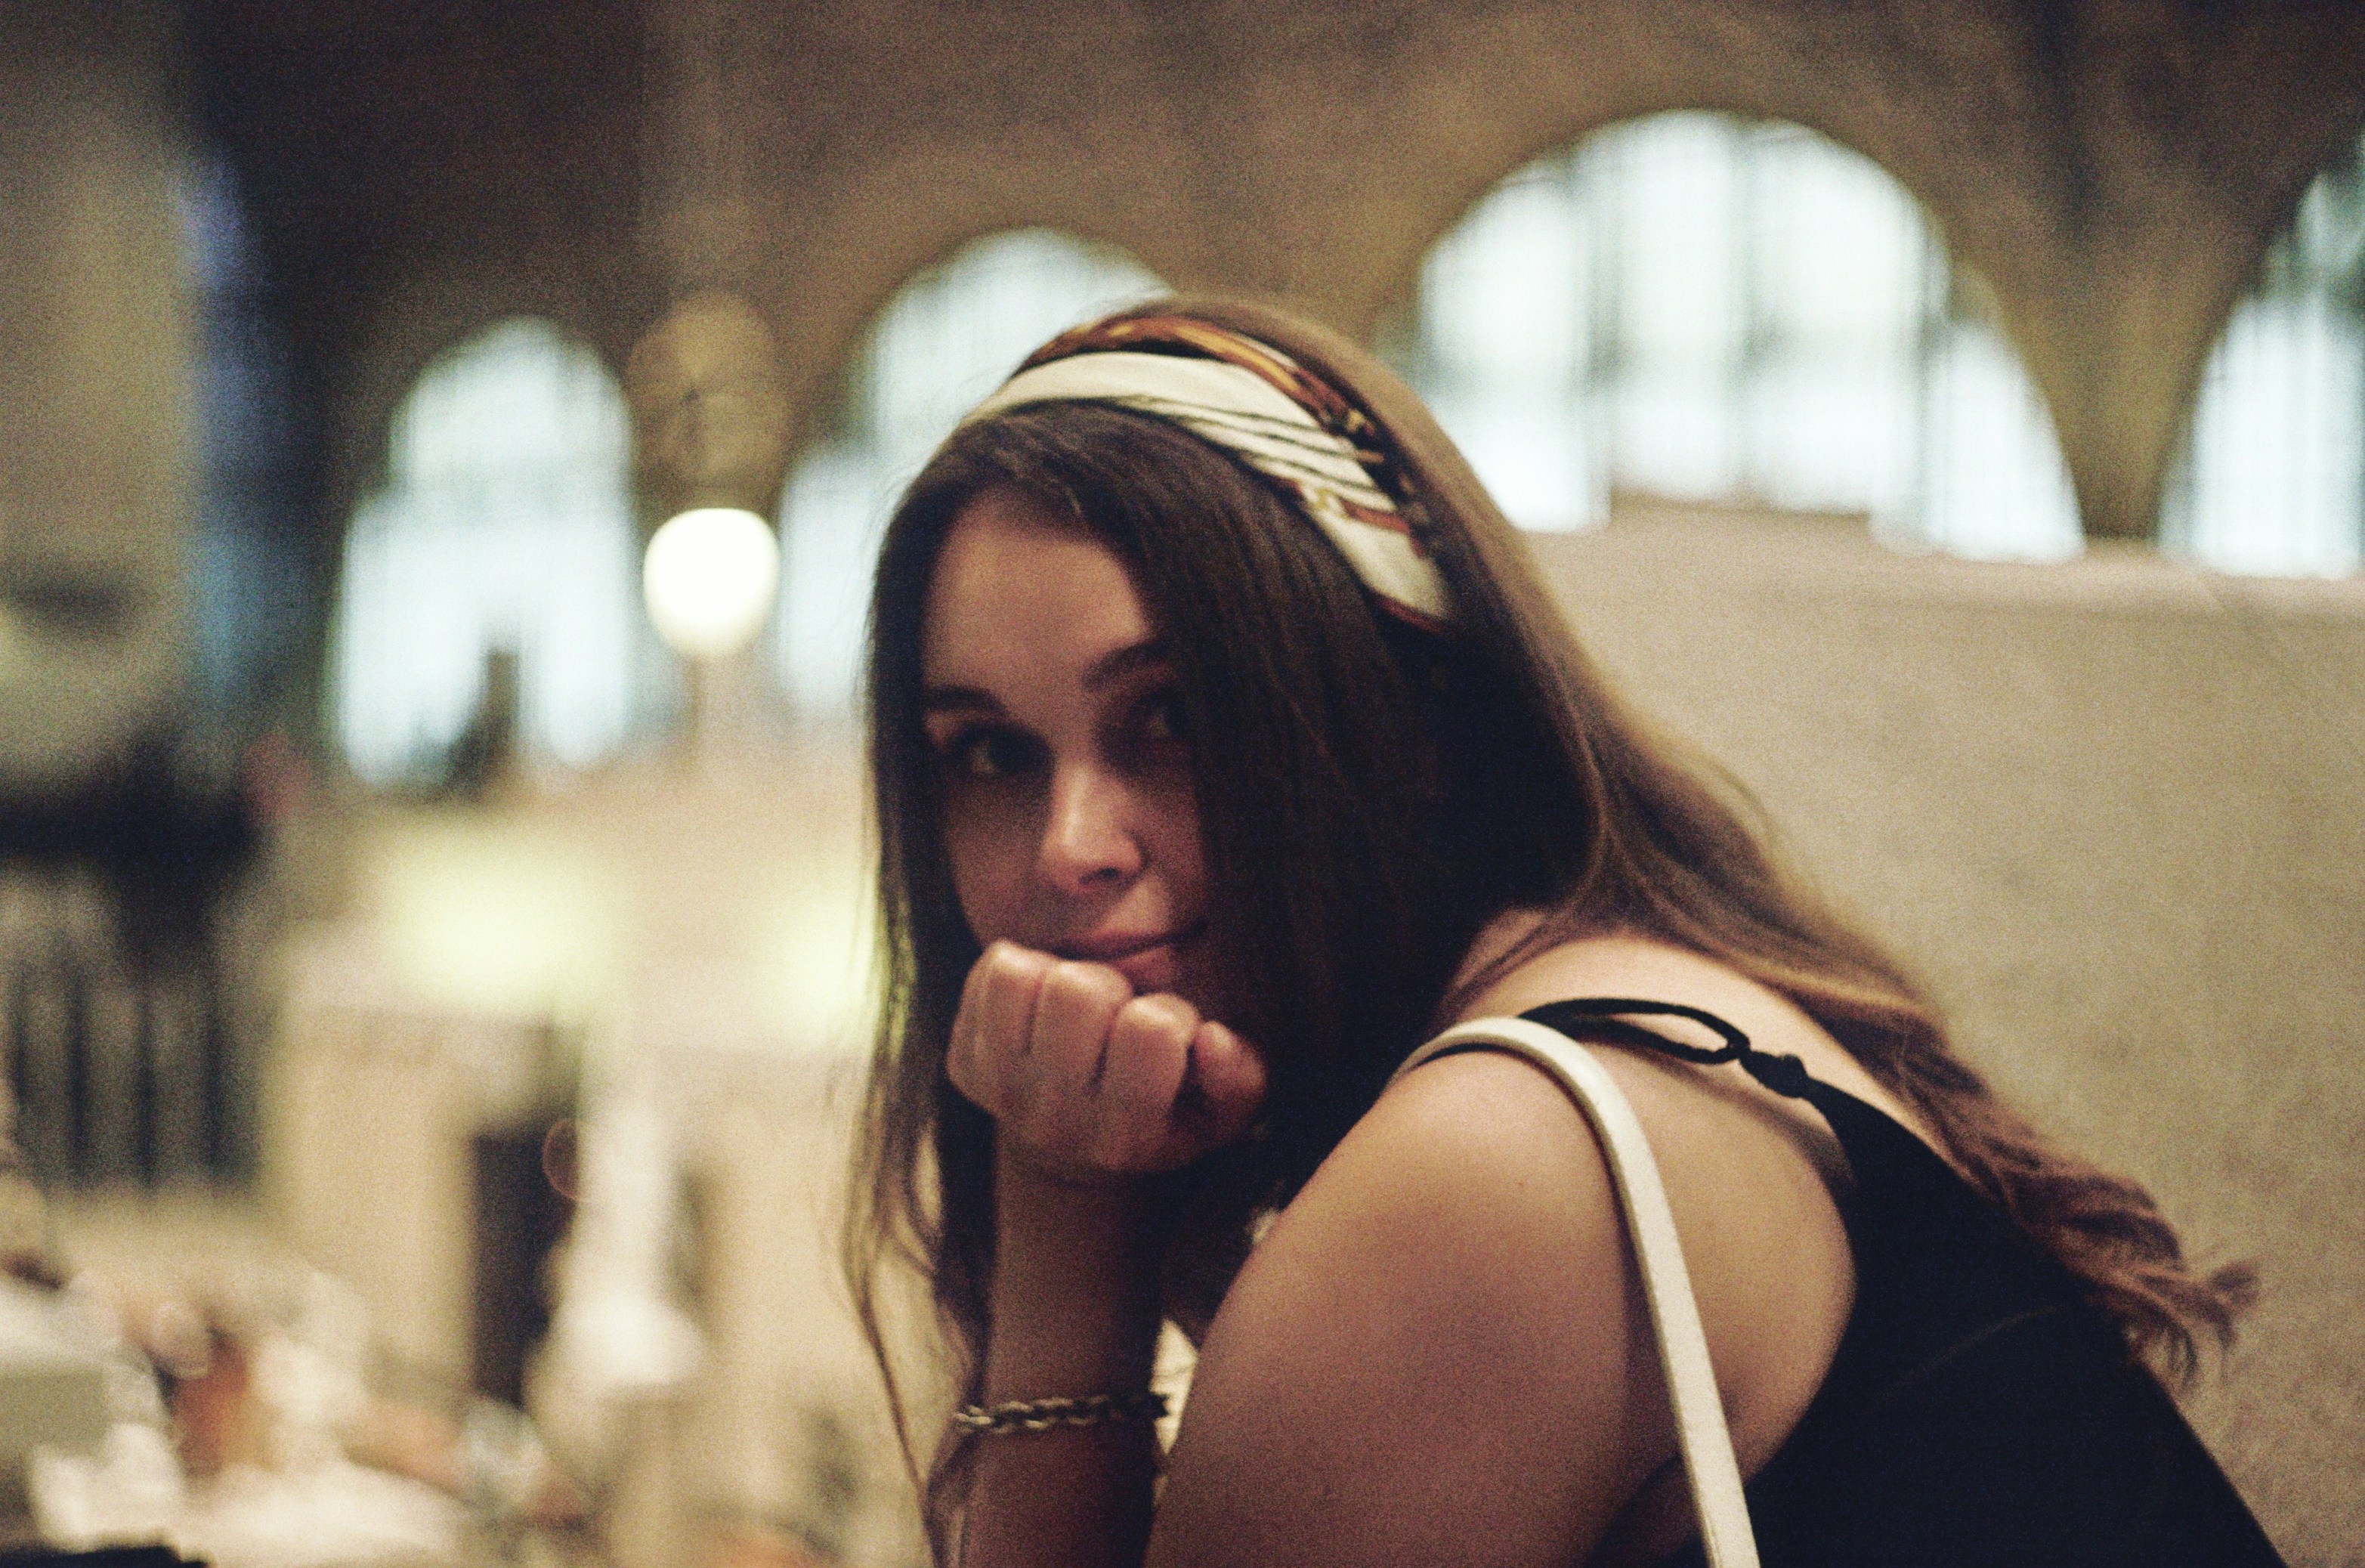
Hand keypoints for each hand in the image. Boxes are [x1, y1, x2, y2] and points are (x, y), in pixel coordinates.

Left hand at [948, 941, 1265, 1182]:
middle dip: (1111, 988)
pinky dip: (1026, 968)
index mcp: (1124, 1135)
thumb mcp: (1224, 1113)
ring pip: (1023, 975)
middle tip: (1119, 1017)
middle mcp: (1053, 1120)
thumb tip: (1210, 1040)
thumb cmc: (1169, 1113)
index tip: (1167, 1037)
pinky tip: (1045, 1006)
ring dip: (1061, 975)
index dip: (1171, 1016)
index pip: (1152, 1029)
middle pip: (1078, 991)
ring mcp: (1000, 1091)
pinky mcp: (965, 1064)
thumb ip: (1239, 1077)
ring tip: (1081, 1009)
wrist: (1079, 1154)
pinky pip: (992, 970)